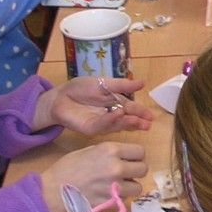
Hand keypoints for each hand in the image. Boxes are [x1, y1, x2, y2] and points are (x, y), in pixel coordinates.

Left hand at [37, 76, 155, 136]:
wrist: (60, 96)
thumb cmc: (81, 88)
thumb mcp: (104, 83)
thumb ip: (122, 85)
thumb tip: (143, 83)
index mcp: (116, 103)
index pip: (132, 109)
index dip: (141, 113)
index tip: (151, 117)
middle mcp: (112, 115)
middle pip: (127, 120)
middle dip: (137, 122)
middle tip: (147, 124)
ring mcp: (102, 124)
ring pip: (117, 125)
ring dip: (127, 123)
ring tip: (137, 121)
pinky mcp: (91, 129)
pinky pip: (102, 125)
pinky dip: (111, 120)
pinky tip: (118, 115)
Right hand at [39, 140, 149, 204]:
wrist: (54, 189)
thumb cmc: (68, 167)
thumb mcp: (91, 150)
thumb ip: (111, 152)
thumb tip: (126, 156)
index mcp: (111, 150)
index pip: (140, 152)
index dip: (136, 156)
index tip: (130, 159)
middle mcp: (116, 167)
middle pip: (143, 169)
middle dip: (136, 171)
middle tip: (126, 173)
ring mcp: (115, 186)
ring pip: (138, 187)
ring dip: (130, 186)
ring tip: (118, 185)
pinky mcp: (111, 201)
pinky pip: (125, 199)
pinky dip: (120, 197)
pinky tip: (109, 193)